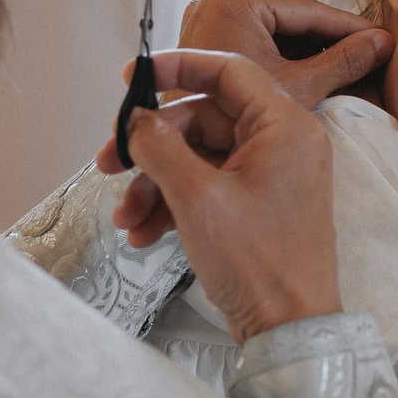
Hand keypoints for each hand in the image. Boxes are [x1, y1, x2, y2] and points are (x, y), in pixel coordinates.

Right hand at [108, 0, 389, 241]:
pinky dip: (174, 204)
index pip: (227, 71)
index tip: (133, 77)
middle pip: (204, 120)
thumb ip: (161, 147)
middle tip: (108, 163)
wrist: (289, 330)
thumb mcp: (197, 198)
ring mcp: (272, 176)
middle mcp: (284, 143)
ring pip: (199, 158)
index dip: (176, 67)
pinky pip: (208, 187)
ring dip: (156, 184)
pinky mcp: (259, 206)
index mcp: (285, 126)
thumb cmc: (260, 265)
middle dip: (152, 146)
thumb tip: (137, 121)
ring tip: (125, 217)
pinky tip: (145, 233)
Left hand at [178, 0, 391, 109]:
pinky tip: (313, 66)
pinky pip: (256, 34)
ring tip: (348, 59)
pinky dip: (283, 49)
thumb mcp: (297, 88)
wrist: (185, 150)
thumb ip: (342, 63)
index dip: (349, 25)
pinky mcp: (207, 33)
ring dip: (309, 42)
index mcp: (236, 2)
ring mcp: (208, 14)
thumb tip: (383, 43)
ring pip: (275, 23)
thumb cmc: (233, 119)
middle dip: (329, 33)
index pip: (307, 8)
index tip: (382, 37)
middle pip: (290, 11)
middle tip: (370, 49)